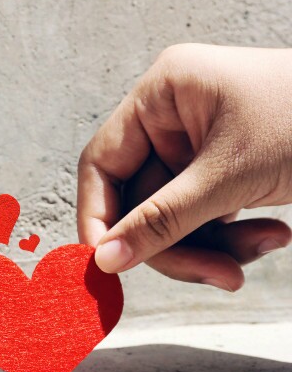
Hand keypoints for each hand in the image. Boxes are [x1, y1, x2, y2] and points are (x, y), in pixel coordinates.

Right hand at [78, 44, 291, 290]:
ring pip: (172, 218)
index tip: (108, 265)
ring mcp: (197, 146)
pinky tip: (272, 236)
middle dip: (177, 244)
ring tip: (262, 251)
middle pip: (140, 201)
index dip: (100, 216)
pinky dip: (231, 239)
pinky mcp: (223, 171)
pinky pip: (203, 218)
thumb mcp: (231, 176)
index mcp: (161, 95)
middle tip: (216, 276)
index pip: (103, 163)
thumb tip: (105, 260)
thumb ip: (161, 221)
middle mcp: (172, 118)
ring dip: (211, 247)